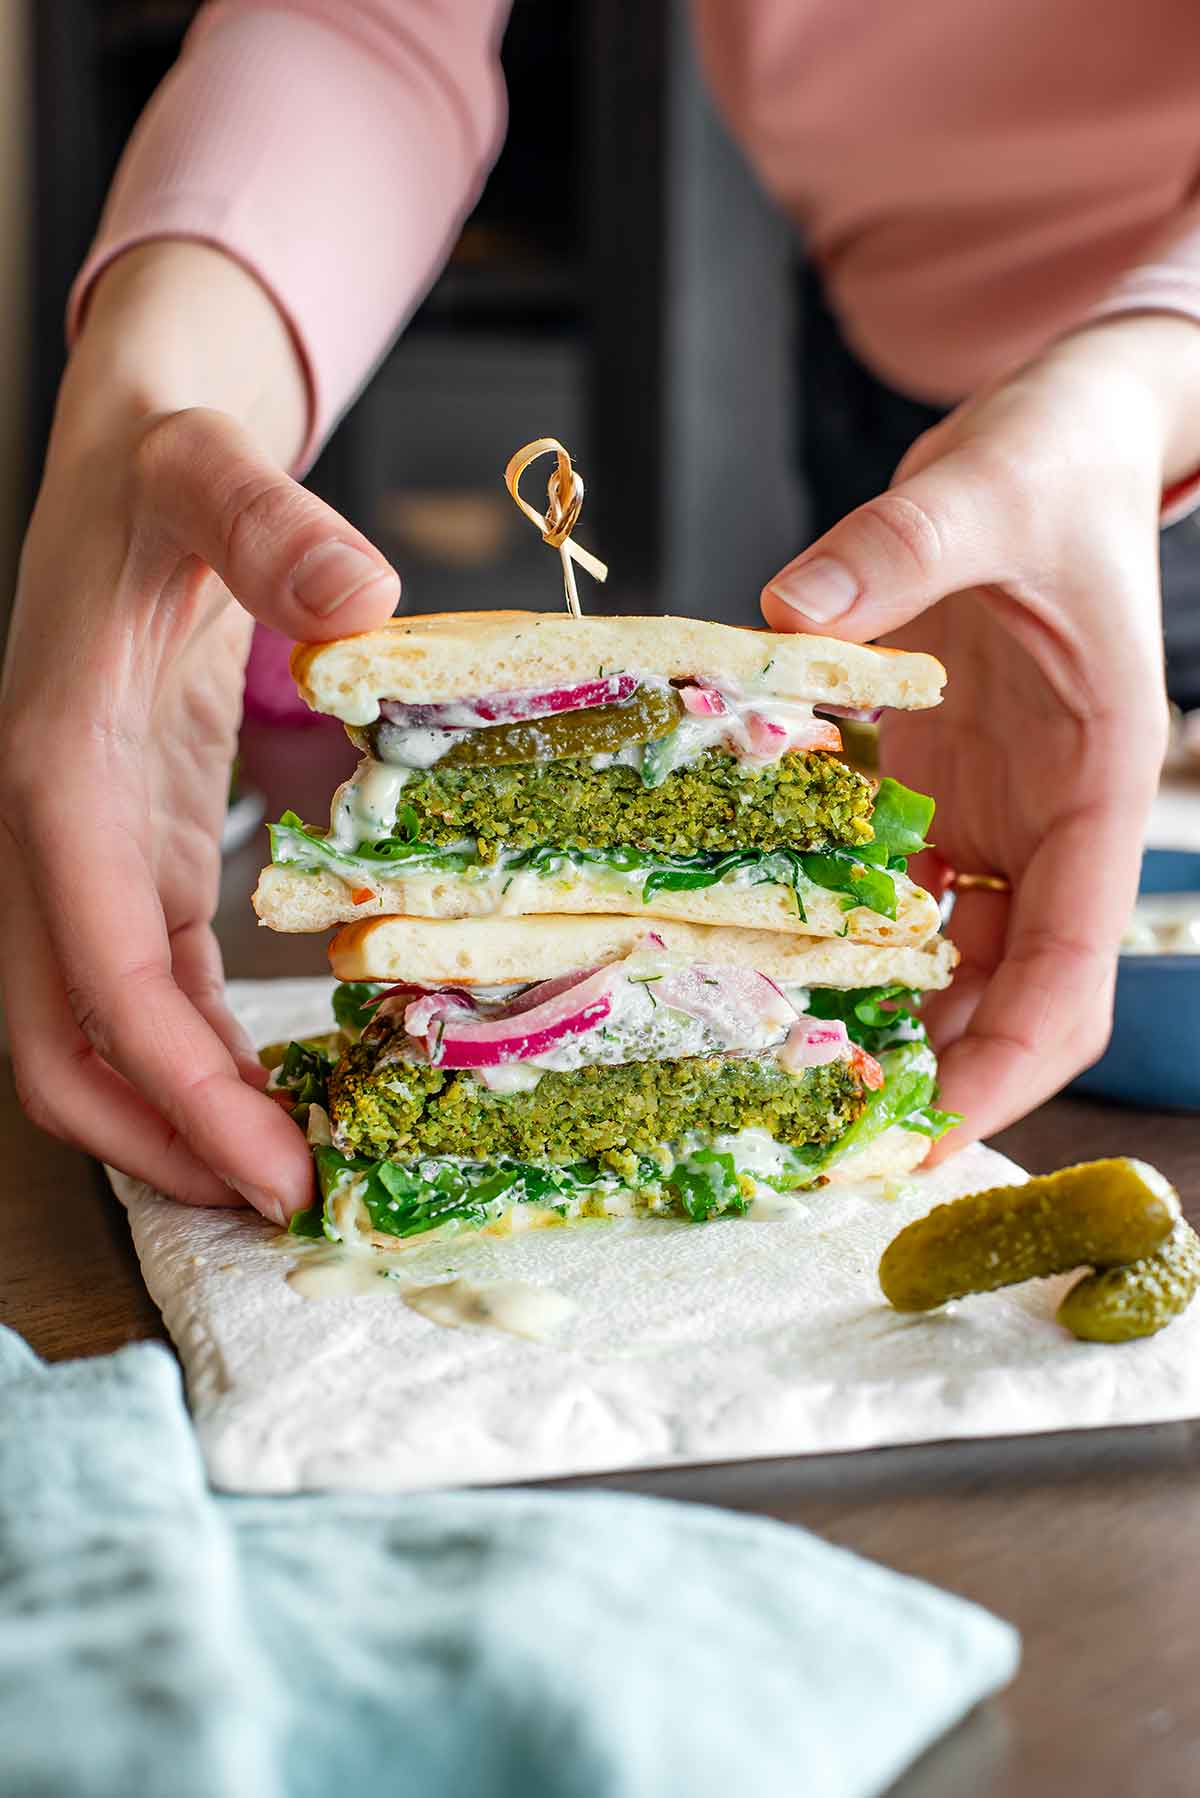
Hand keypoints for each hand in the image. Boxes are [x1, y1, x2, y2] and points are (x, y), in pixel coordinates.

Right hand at [0, 244, 399, 1222]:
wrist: (131, 454)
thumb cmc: (163, 466)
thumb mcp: (213, 472)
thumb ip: (275, 531)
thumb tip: (364, 597)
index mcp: (55, 769)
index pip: (97, 975)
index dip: (178, 1092)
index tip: (273, 1173)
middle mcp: (49, 832)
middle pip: (61, 1047)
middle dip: (161, 1144)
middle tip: (291, 1207)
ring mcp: (83, 851)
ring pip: (96, 1033)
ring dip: (178, 1120)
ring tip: (292, 1176)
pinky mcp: (131, 847)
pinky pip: (146, 986)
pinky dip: (199, 1056)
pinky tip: (274, 1089)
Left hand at [762, 315, 1198, 1148]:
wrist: (1055, 436)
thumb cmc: (1055, 463)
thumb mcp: (989, 487)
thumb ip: (904, 542)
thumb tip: (792, 602)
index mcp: (1099, 791)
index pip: (1071, 977)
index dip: (1007, 1071)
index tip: (930, 1140)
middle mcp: (1046, 826)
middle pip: (997, 996)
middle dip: (925, 1074)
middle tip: (815, 1137)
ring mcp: (988, 811)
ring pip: (937, 957)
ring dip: (870, 1017)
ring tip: (769, 1071)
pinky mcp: (932, 783)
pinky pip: (883, 884)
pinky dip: (832, 929)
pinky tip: (754, 958)